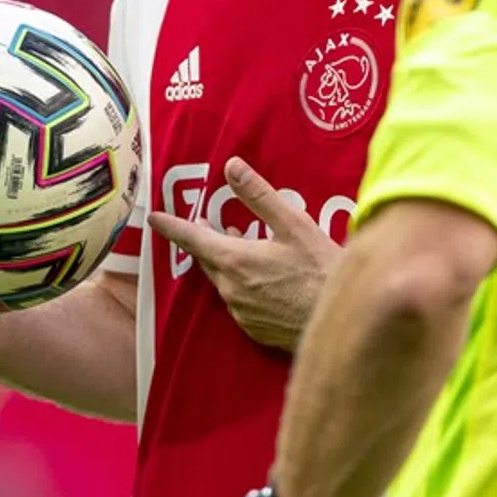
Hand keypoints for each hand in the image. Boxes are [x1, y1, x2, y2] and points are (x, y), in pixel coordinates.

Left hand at [147, 158, 340, 350]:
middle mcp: (230, 289)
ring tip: (242, 245)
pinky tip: (263, 278)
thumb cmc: (321, 269)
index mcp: (235, 260)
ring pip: (224, 281)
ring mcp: (242, 313)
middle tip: (206, 223)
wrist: (344, 320)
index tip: (152, 217)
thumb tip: (231, 167)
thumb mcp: (293, 224)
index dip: (171, 226)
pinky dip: (243, 284)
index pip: (192, 238)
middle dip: (204, 240)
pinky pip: (239, 301)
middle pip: (208, 259)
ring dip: (227, 261)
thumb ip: (258, 195)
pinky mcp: (255, 330)